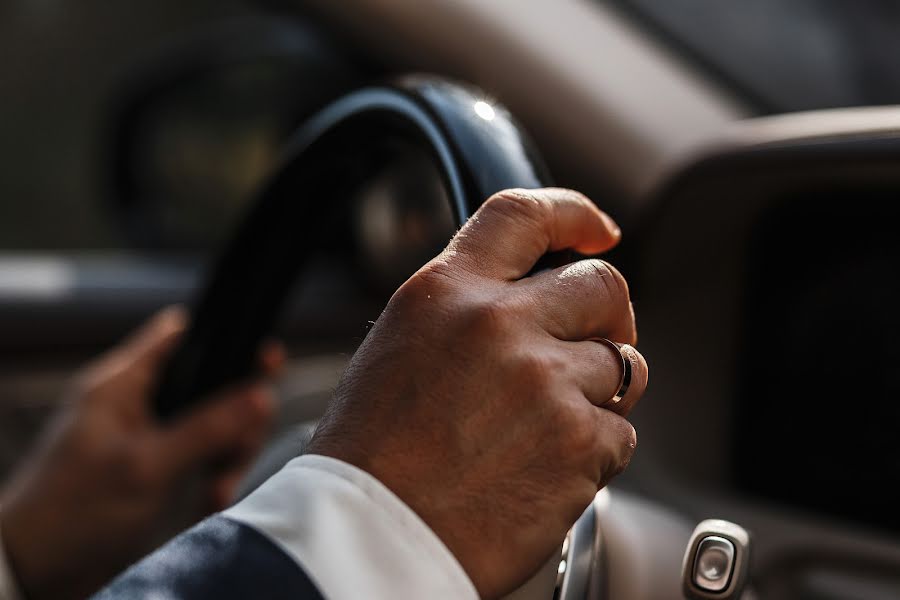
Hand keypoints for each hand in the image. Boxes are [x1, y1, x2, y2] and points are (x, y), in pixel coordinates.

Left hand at [0, 307, 280, 599]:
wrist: (40, 572)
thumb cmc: (70, 513)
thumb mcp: (147, 466)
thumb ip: (206, 428)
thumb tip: (259, 396)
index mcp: (124, 384)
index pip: (180, 336)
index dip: (223, 339)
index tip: (261, 361)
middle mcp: (140, 404)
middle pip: (211, 384)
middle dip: (237, 415)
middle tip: (240, 446)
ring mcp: (151, 436)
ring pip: (214, 423)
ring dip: (228, 454)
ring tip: (218, 488)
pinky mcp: (159, 468)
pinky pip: (203, 458)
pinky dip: (214, 476)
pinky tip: (210, 498)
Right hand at [308, 188, 648, 597]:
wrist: (371, 534)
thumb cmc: (372, 453)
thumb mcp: (403, 344)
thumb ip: (469, 310)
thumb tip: (534, 300)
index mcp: (449, 293)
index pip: (526, 215)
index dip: (575, 214)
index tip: (600, 230)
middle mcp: (501, 324)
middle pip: (603, 285)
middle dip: (612, 313)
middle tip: (599, 340)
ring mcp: (546, 382)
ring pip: (624, 364)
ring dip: (601, 390)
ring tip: (550, 424)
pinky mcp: (578, 443)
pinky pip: (621, 433)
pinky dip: (597, 450)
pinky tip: (546, 467)